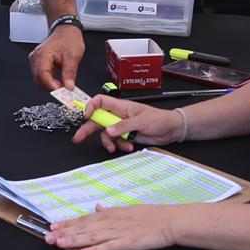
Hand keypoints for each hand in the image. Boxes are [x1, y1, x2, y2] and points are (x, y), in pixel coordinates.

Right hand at [29, 22, 84, 90]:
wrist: (66, 30)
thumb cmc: (68, 38)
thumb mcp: (73, 56)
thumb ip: (70, 72)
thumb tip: (69, 86)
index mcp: (43, 54)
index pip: (42, 74)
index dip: (51, 85)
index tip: (61, 91)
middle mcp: (36, 58)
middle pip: (39, 79)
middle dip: (51, 87)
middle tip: (65, 90)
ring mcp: (36, 61)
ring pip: (40, 80)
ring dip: (51, 85)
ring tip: (64, 85)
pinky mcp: (39, 64)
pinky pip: (42, 77)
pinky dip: (50, 81)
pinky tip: (59, 81)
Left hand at [47, 204, 180, 249]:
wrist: (170, 221)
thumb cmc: (152, 216)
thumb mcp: (128, 210)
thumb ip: (111, 211)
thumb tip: (97, 207)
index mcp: (112, 214)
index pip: (85, 219)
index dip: (68, 223)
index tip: (53, 226)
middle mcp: (112, 221)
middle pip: (84, 228)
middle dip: (65, 232)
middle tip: (47, 237)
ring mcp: (120, 232)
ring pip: (92, 236)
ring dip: (74, 240)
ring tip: (59, 243)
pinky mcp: (128, 242)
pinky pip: (109, 247)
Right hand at [68, 94, 184, 152]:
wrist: (171, 130)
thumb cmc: (159, 119)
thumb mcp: (141, 121)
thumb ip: (123, 126)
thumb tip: (108, 130)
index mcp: (121, 106)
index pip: (100, 102)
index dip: (91, 107)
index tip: (87, 117)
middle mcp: (119, 115)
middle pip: (98, 120)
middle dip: (88, 129)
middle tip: (78, 138)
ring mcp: (122, 126)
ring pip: (106, 134)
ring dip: (110, 142)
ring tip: (117, 147)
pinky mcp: (126, 136)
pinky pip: (116, 141)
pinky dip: (120, 145)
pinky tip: (129, 146)